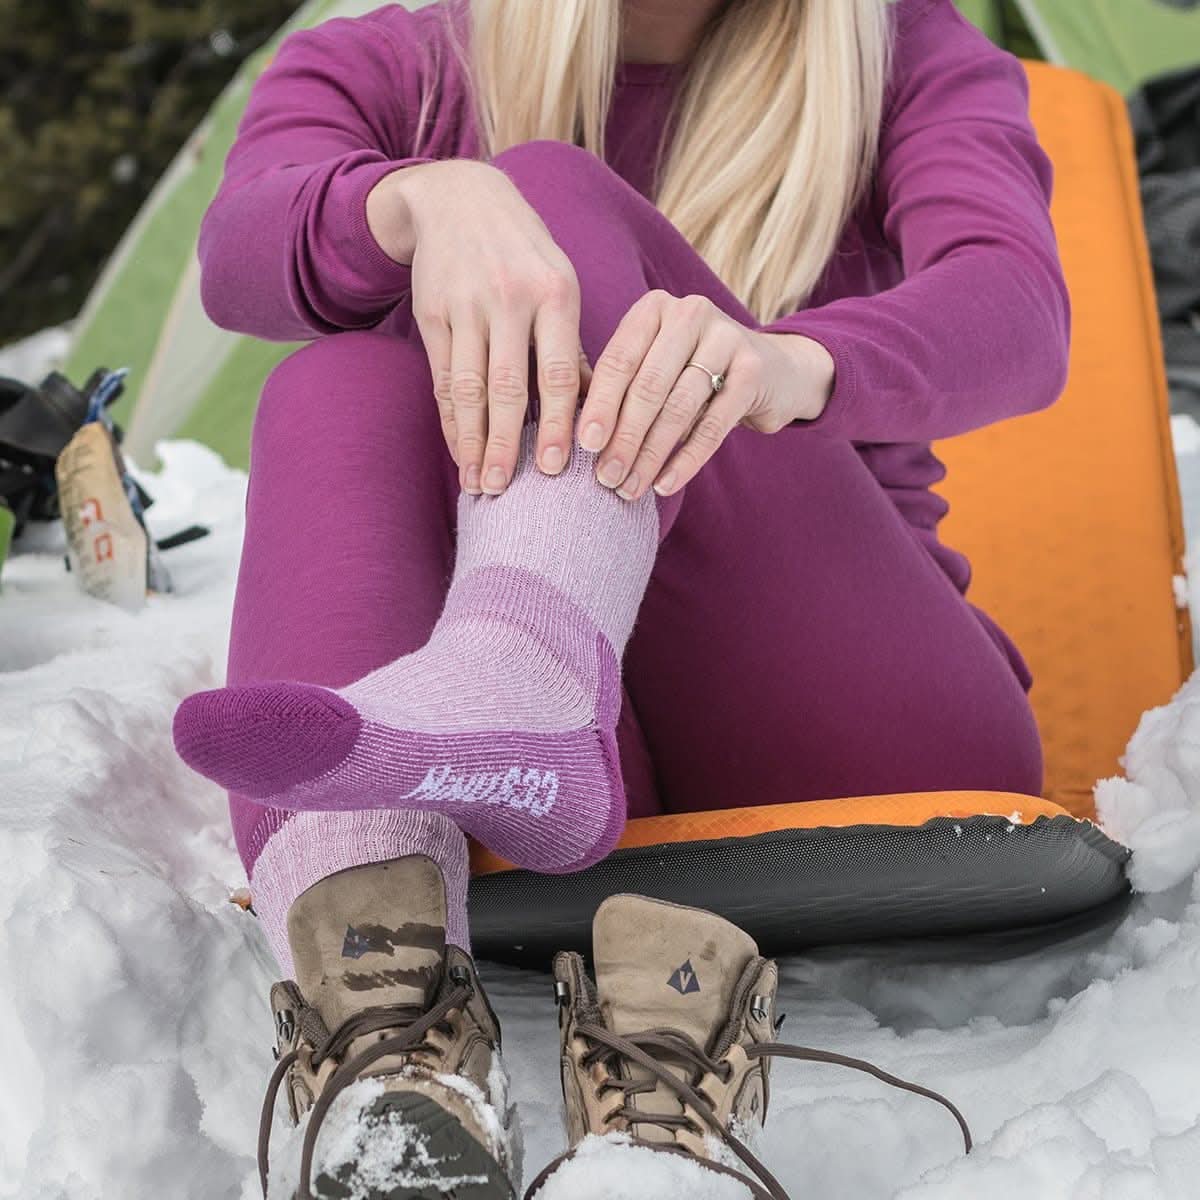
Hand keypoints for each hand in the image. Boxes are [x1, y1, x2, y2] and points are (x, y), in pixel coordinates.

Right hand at [370, 160, 587, 494]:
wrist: (460, 198)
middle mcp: (509, 299)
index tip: (557, 468)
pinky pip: (442, 378)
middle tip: (508, 491)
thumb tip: (593, 409)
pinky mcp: (432, 313)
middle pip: (507, 387)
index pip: (556, 372)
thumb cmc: (525, 253)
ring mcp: (466, 306)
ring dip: (472, 441)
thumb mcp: (559, 282)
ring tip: (478, 482)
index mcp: (554, 294)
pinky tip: (458, 449)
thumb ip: (571, 344)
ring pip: (469, 388)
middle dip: (507, 444)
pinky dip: (450, 419)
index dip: (556, 423)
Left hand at [577, 290, 833, 499]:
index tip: (584, 445)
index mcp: (654, 308)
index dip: (600, 406)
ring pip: (678, 408)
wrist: (772, 371)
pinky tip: (665, 484)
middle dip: (623, 437)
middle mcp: (689, 312)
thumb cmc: (692, 374)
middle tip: (605, 477)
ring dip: (650, 455)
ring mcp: (726, 337)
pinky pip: (713, 426)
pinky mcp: (753, 370)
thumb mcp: (655, 366)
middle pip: (647, 386)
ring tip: (629, 488)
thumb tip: (575, 438)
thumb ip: (621, 386)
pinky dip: (686, 460)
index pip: (618, 360)